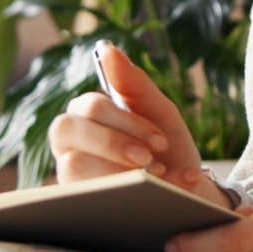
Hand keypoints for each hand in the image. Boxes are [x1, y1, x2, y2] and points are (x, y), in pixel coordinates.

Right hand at [47, 41, 223, 206]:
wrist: (186, 197)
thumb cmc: (168, 150)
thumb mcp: (160, 113)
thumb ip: (134, 82)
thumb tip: (107, 48)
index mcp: (88, 115)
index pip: (88, 106)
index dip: (125, 122)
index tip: (160, 141)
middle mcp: (70, 142)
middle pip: (66, 128)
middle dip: (113, 144)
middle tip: (150, 161)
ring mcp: (68, 174)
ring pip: (71, 164)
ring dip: (115, 171)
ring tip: (150, 180)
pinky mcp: (74, 202)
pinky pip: (80, 195)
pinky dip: (116, 194)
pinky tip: (142, 197)